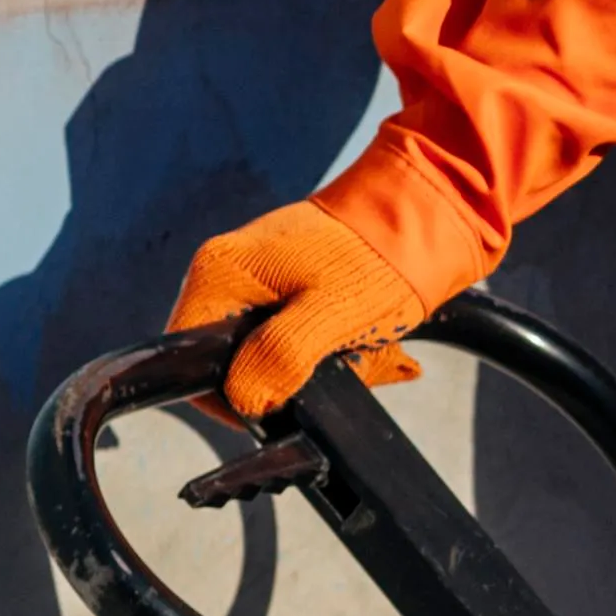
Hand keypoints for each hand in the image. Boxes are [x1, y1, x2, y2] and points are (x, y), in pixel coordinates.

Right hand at [169, 200, 431, 421]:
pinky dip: (331, 354)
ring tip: (364, 348)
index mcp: (219, 275)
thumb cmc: (378, 258)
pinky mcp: (283, 290)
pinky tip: (365, 343)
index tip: (286, 397)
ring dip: (319, 370)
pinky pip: (292, 342)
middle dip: (287, 381)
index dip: (233, 396)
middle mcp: (225, 277)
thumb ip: (280, 355)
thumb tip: (245, 400)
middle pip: (231, 364)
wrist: (424, 215)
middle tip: (342, 363)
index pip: (191, 362)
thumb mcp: (331, 313)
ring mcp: (253, 283)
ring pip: (266, 358)